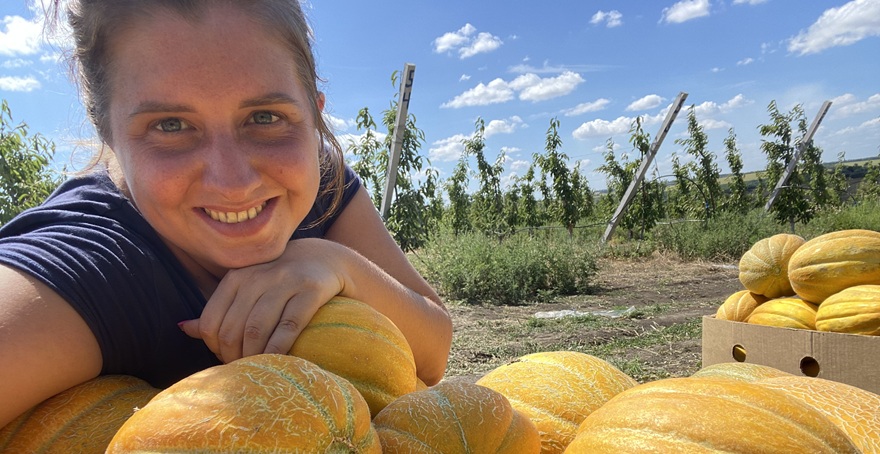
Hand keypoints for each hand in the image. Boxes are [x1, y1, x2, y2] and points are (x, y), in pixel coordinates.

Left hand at [178, 238, 344, 362]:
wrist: (325, 260)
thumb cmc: (280, 280)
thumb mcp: (248, 287)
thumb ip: (220, 309)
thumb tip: (184, 329)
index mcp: (236, 276)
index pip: (212, 321)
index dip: (215, 348)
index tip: (228, 360)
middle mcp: (257, 276)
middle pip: (232, 329)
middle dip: (234, 356)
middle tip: (243, 369)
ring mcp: (285, 282)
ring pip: (256, 328)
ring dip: (253, 356)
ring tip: (257, 368)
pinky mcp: (310, 290)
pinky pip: (288, 326)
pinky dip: (278, 348)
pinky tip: (278, 362)